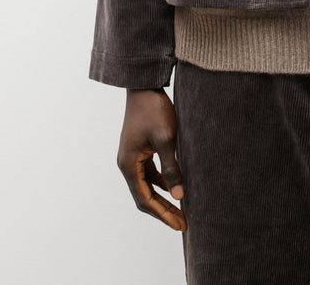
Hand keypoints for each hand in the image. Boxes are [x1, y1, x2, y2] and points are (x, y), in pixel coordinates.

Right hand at [117, 88, 186, 230]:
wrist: (144, 85)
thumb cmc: (154, 109)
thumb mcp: (166, 138)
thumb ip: (172, 168)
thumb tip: (179, 195)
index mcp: (128, 164)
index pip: (145, 199)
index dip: (163, 214)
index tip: (180, 224)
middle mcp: (126, 164)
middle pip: (144, 196)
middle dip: (164, 211)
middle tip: (183, 224)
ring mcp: (132, 157)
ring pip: (147, 186)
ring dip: (163, 198)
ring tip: (182, 209)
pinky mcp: (139, 150)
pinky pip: (149, 173)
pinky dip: (162, 182)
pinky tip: (176, 186)